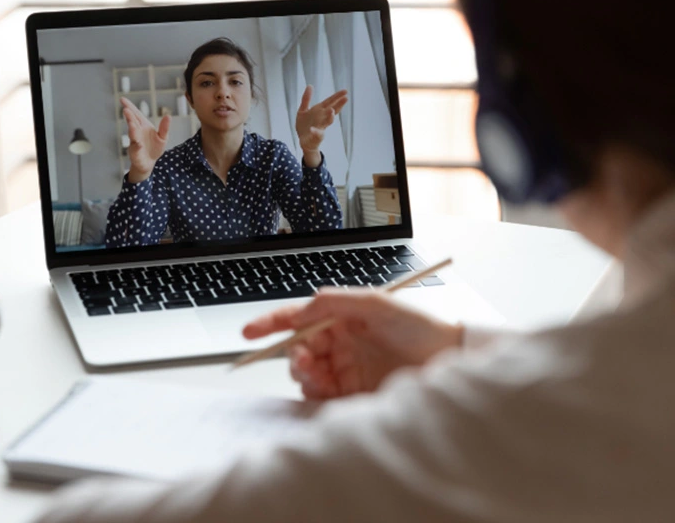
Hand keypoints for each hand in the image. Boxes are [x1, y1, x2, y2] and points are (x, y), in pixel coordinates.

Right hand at [121, 97, 170, 181]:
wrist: (149, 163)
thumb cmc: (154, 148)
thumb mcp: (162, 137)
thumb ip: (164, 127)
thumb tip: (168, 115)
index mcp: (143, 125)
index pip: (135, 114)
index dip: (130, 107)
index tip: (122, 99)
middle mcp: (137, 132)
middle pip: (132, 122)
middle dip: (129, 116)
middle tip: (126, 110)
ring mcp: (135, 142)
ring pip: (133, 134)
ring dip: (132, 129)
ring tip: (131, 124)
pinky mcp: (135, 152)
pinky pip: (136, 148)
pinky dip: (137, 145)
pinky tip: (138, 143)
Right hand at [242, 288, 462, 399]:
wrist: (449, 362)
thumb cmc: (420, 328)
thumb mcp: (376, 304)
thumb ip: (335, 301)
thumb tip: (303, 306)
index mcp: (341, 319)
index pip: (297, 319)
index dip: (270, 324)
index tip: (249, 332)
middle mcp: (339, 344)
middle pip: (297, 350)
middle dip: (292, 355)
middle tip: (304, 360)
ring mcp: (344, 370)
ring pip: (305, 375)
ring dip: (304, 375)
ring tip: (319, 375)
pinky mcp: (352, 395)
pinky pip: (320, 397)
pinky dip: (316, 394)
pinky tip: (327, 390)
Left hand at [295, 86, 347, 161]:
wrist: (303, 141)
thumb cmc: (305, 125)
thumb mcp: (303, 110)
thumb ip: (306, 98)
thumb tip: (310, 85)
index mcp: (320, 111)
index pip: (330, 102)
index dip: (337, 96)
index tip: (345, 91)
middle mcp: (322, 118)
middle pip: (332, 110)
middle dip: (338, 105)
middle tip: (346, 98)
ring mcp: (320, 127)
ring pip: (327, 122)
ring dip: (330, 117)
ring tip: (332, 111)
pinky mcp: (315, 136)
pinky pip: (316, 134)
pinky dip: (315, 132)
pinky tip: (313, 129)